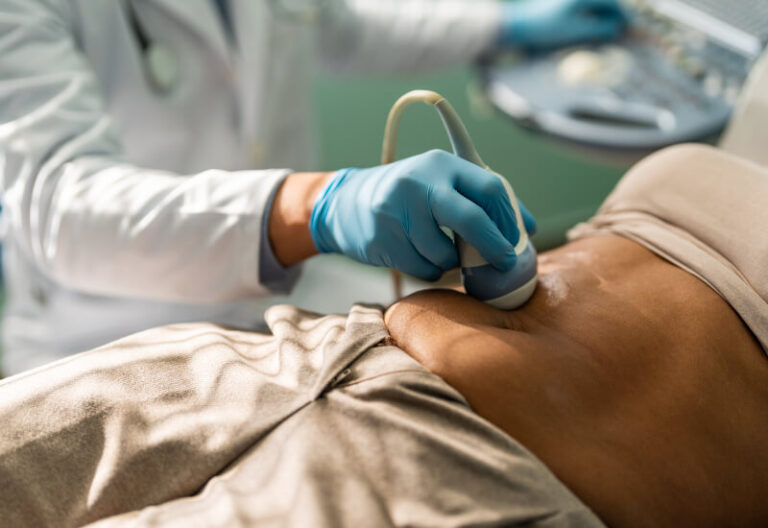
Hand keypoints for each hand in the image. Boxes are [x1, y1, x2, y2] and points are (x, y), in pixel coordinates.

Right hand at [309, 150, 536, 280]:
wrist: (346, 203)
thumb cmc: (409, 196)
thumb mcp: (441, 184)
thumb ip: (482, 200)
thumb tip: (527, 228)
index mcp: (441, 164)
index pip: (490, 187)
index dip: (509, 218)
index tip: (517, 240)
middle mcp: (419, 183)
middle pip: (471, 218)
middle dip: (493, 246)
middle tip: (505, 263)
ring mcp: (398, 212)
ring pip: (445, 253)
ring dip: (452, 263)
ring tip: (442, 252)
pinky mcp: (383, 240)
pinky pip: (424, 269)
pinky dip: (430, 270)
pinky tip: (418, 255)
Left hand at [499, 0, 627, 49]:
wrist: (517, 24)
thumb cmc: (546, 28)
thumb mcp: (577, 30)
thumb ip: (600, 28)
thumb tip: (618, 28)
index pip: (613, 3)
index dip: (622, 17)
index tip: (628, 31)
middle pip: (604, 2)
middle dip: (612, 17)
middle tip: (616, 34)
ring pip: (594, 5)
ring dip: (600, 18)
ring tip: (602, 34)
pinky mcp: (562, 3)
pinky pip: (582, 8)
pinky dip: (588, 17)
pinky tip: (586, 29)